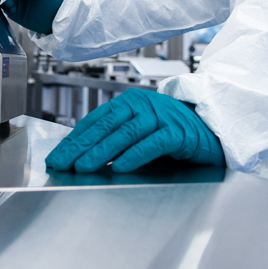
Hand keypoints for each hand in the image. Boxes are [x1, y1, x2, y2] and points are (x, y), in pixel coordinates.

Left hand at [45, 88, 222, 172]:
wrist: (210, 127)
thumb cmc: (171, 130)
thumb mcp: (138, 130)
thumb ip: (114, 138)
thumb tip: (81, 155)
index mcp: (128, 102)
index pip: (95, 120)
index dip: (74, 139)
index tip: (57, 156)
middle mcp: (143, 104)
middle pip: (106, 126)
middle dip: (81, 146)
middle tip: (63, 163)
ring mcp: (161, 116)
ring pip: (126, 133)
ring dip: (103, 151)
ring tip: (85, 166)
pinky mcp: (179, 132)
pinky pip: (153, 143)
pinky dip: (136, 155)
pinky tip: (121, 166)